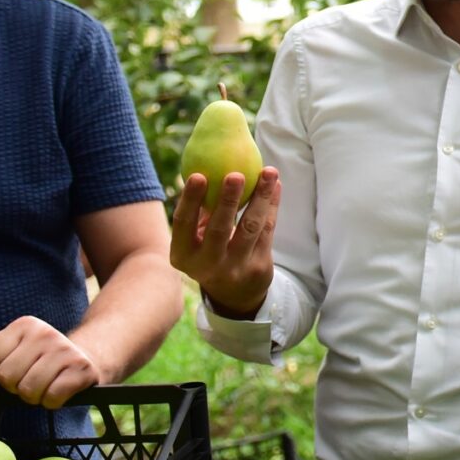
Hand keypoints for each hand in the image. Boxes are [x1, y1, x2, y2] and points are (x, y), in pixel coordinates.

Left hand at [0, 317, 107, 407]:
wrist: (88, 359)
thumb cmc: (37, 359)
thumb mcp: (6, 352)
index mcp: (24, 325)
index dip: (0, 372)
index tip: (18, 367)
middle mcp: (46, 333)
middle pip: (8, 377)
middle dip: (17, 387)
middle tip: (32, 379)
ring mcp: (66, 350)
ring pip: (29, 389)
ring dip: (35, 396)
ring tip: (46, 385)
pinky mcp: (82, 369)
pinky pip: (52, 397)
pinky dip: (52, 402)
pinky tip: (60, 391)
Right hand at [168, 169, 279, 320]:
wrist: (234, 293)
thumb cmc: (209, 251)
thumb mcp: (195, 240)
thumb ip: (200, 212)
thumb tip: (206, 165)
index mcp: (183, 255)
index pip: (184, 224)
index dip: (191, 200)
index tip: (199, 175)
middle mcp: (207, 265)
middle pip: (219, 229)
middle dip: (228, 201)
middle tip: (236, 174)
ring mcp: (235, 268)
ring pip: (251, 228)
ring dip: (261, 197)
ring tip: (269, 172)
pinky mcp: (259, 268)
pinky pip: (268, 230)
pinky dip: (272, 205)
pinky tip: (275, 184)